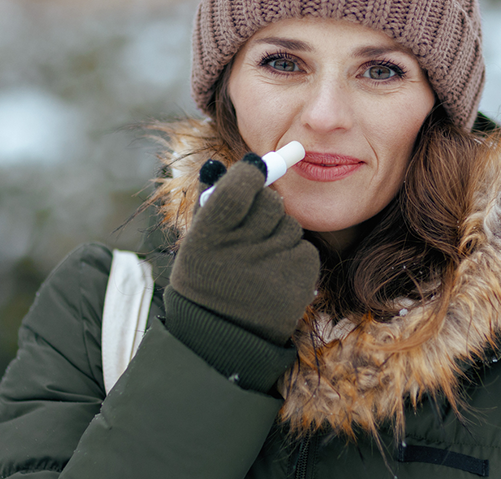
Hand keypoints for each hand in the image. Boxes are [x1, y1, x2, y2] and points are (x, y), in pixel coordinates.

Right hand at [169, 154, 319, 344]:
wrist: (224, 338)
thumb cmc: (207, 281)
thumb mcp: (197, 243)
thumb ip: (209, 201)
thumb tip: (218, 163)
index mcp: (211, 234)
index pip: (242, 184)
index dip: (251, 173)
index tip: (254, 171)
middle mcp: (243, 247)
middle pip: (271, 202)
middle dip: (265, 208)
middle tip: (253, 226)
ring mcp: (274, 262)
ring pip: (289, 225)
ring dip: (277, 235)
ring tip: (258, 262)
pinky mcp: (300, 277)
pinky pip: (303, 248)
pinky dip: (292, 257)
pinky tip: (273, 276)